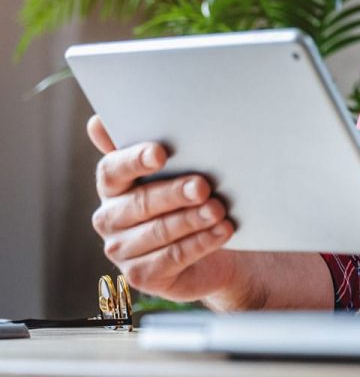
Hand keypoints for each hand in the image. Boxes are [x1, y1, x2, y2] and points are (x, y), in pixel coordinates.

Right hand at [87, 115, 248, 305]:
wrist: (213, 244)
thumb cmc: (189, 197)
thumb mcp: (174, 167)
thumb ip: (143, 144)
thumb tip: (98, 122)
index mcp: (112, 186)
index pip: (113, 170)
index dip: (135, 160)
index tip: (161, 153)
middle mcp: (110, 218)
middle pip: (141, 203)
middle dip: (175, 193)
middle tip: (204, 185)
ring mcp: (122, 250)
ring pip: (159, 232)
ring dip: (192, 220)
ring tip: (218, 209)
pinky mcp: (142, 276)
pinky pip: (172, 258)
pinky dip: (201, 243)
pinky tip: (222, 230)